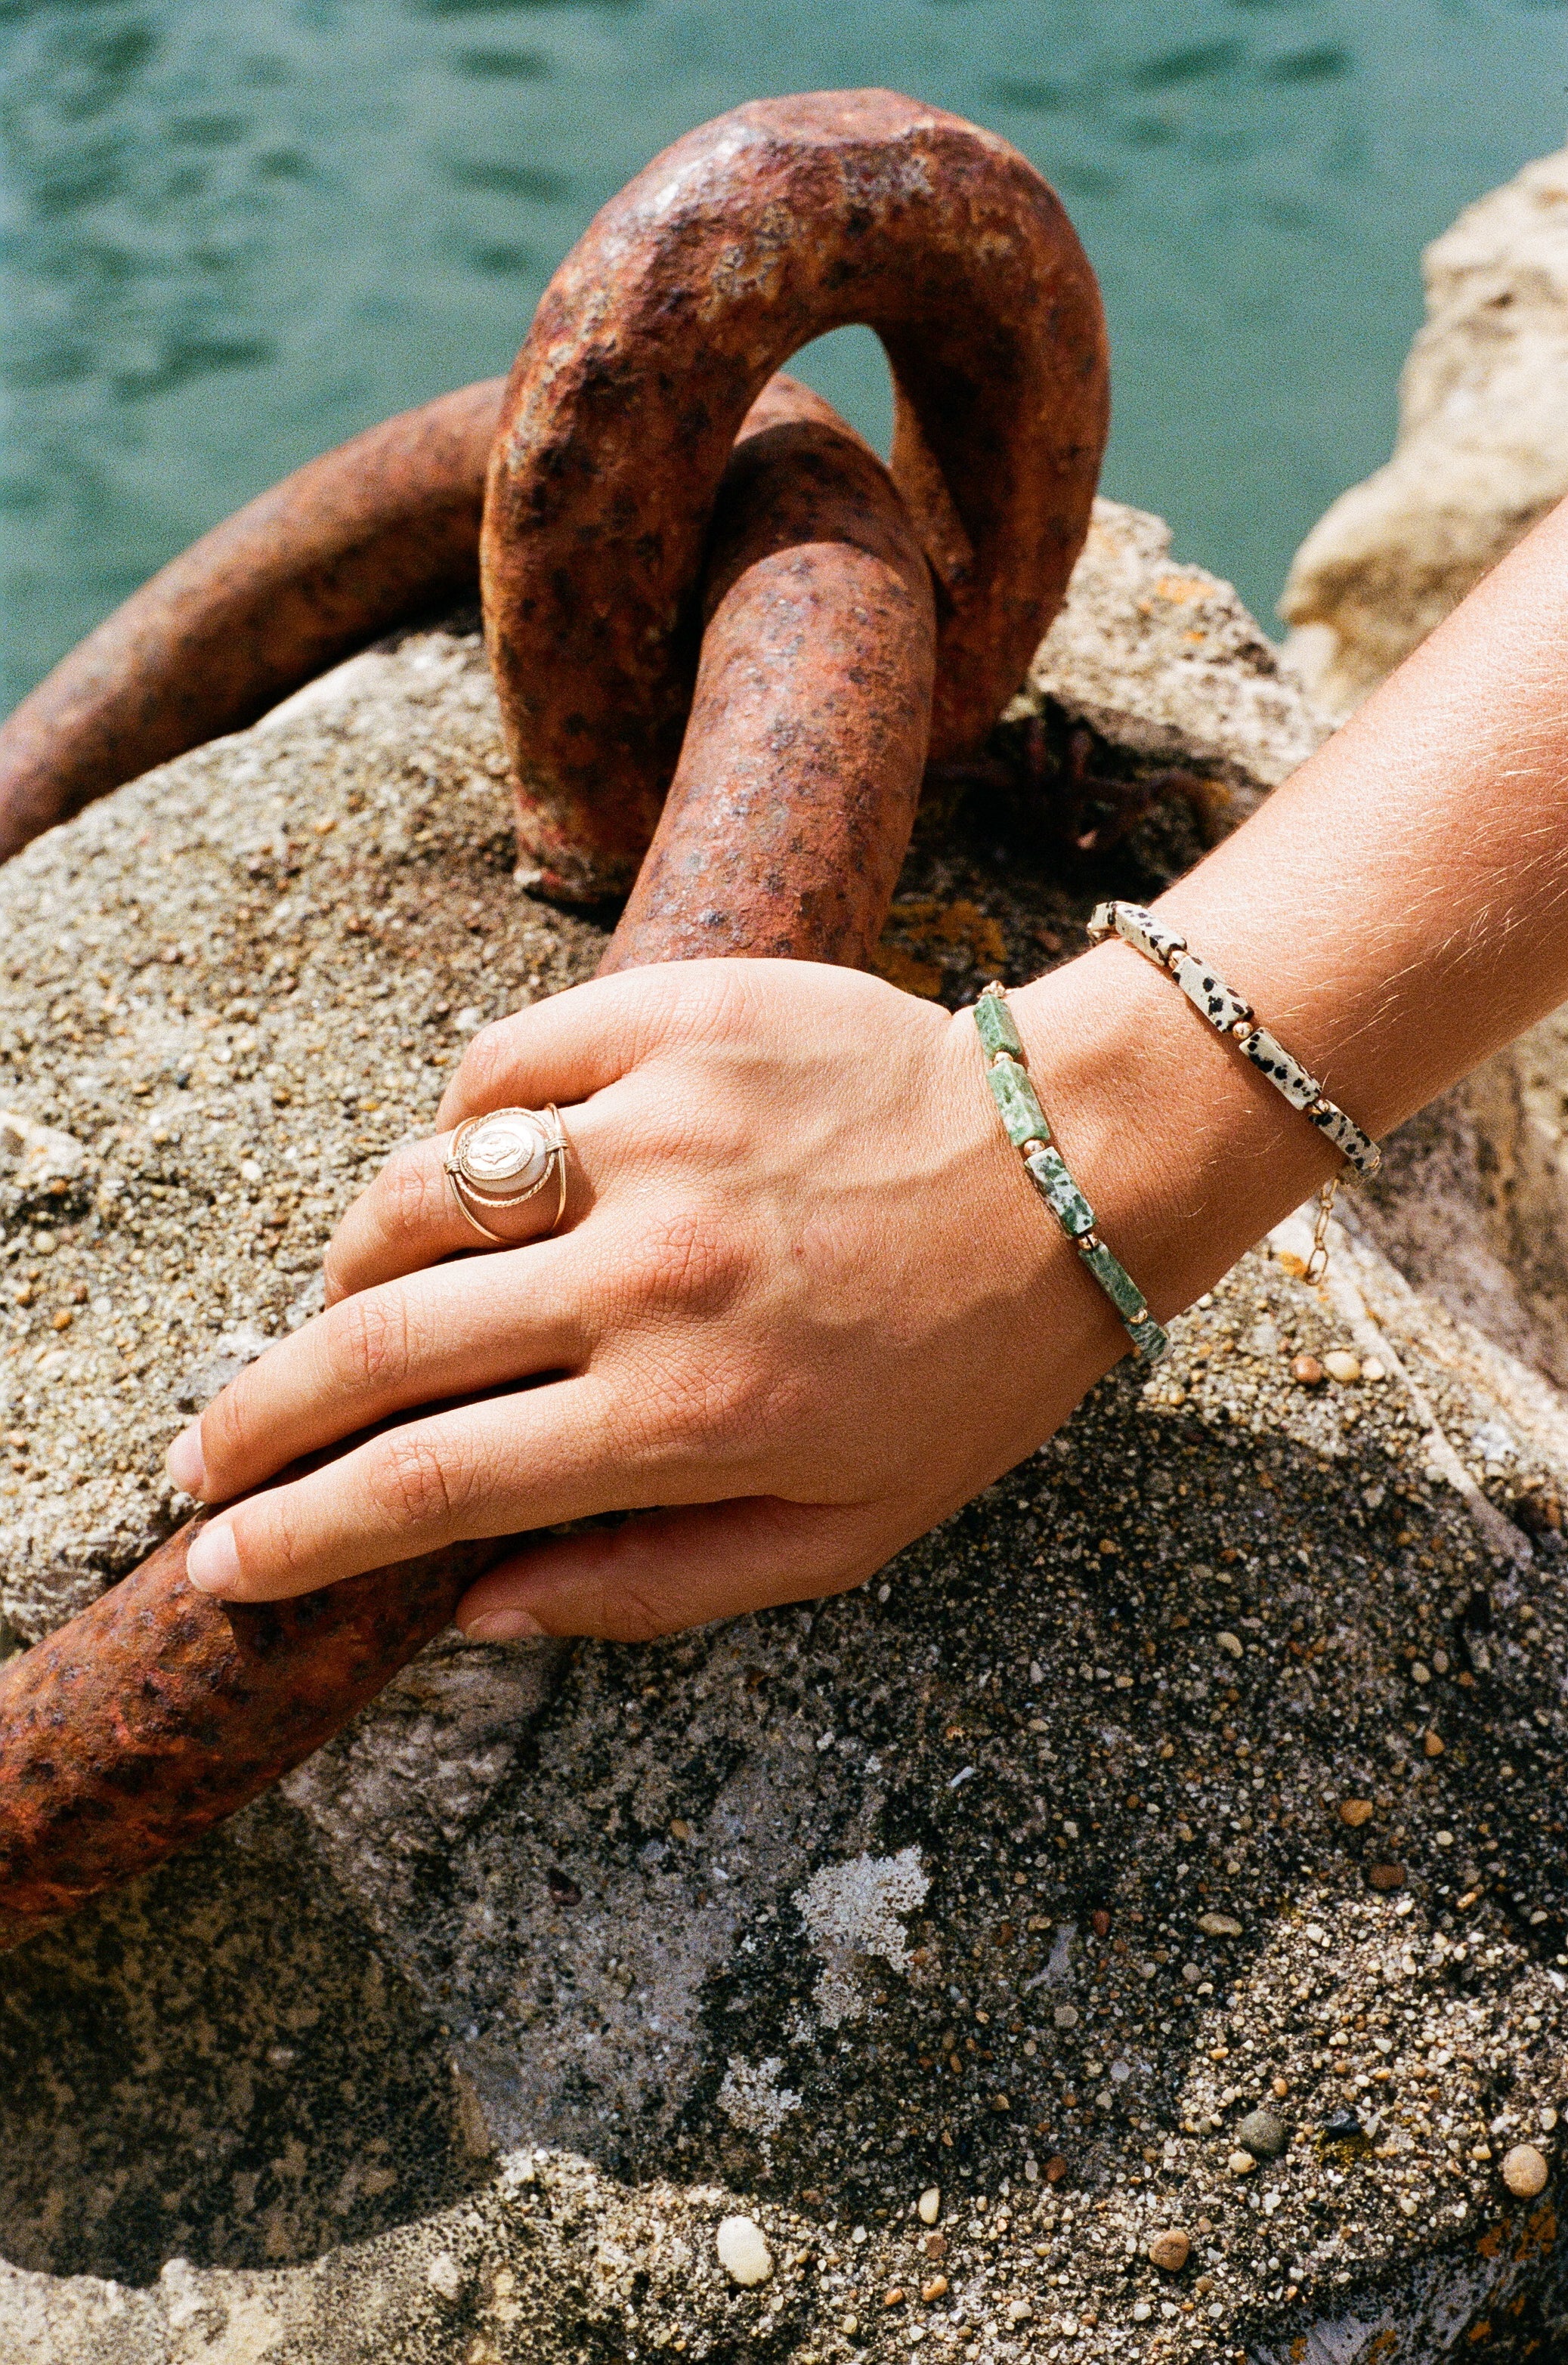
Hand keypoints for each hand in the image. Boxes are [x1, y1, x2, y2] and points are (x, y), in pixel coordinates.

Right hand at [167, 958, 1114, 1639]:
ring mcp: (661, 1129)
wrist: (1074, 1170)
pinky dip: (463, 1124)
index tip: (222, 1556)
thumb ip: (650, 1587)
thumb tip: (473, 1614)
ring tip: (356, 1309)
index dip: (299, 1531)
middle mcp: (655, 1269)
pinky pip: (498, 1065)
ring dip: (354, 1267)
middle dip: (260, 1414)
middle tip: (209, 1450)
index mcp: (690, 1412)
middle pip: (380, 1344)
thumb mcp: (842, 1537)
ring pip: (416, 1191)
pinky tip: (483, 1171)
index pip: (430, 1483)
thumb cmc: (966, 1371)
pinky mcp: (679, 1018)